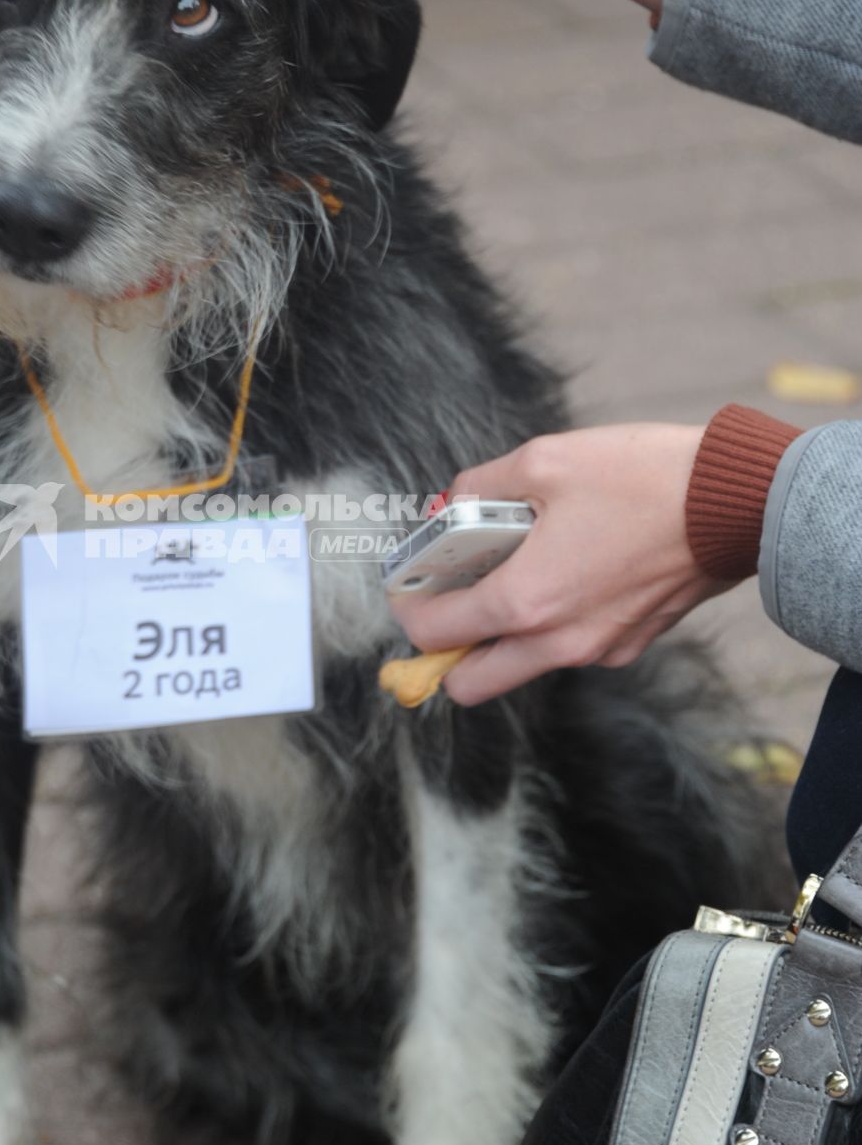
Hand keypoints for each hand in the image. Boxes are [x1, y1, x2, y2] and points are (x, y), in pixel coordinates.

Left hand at [389, 425, 725, 704]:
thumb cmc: (642, 478)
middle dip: (446, 650)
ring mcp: (597, 650)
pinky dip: (551, 624)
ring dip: (500, 635)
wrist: (735, 502)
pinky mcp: (631, 644)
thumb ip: (480, 486)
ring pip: (521, 668)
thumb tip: (448, 502)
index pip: (435, 632)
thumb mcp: (545, 460)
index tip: (410, 583)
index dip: (408, 608)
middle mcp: (557, 642)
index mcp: (526, 601)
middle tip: (450, 599)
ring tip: (511, 569)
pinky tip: (565, 569)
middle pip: (469, 684)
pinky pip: (569, 650)